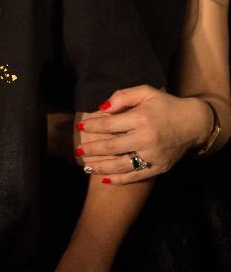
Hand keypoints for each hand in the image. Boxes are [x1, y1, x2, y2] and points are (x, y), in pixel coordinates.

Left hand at [74, 86, 212, 183]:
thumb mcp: (146, 92)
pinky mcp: (159, 167)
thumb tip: (102, 108)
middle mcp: (146, 138)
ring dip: (101, 167)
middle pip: (111, 146)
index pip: (109, 124)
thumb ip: (123, 97)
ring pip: (121, 165)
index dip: (92, 126)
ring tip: (86, 166)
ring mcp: (153, 155)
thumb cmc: (166, 105)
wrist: (193, 123)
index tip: (80, 128)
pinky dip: (119, 179)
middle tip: (78, 150)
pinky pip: (136, 176)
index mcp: (141, 118)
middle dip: (91, 149)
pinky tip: (105, 179)